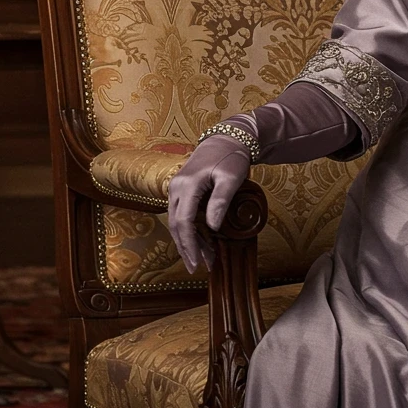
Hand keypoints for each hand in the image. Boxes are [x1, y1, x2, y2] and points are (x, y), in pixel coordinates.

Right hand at [166, 134, 250, 273]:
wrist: (226, 140)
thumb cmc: (231, 157)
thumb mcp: (231, 177)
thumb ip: (221, 200)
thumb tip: (212, 226)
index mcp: (187, 185)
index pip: (184, 221)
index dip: (190, 244)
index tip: (198, 263)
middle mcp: (176, 188)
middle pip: (176, 225)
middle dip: (187, 248)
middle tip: (199, 268)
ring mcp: (176, 189)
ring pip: (177, 222)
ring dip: (188, 242)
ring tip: (204, 259)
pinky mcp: (181, 191)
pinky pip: (182, 215)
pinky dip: (190, 231)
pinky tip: (202, 242)